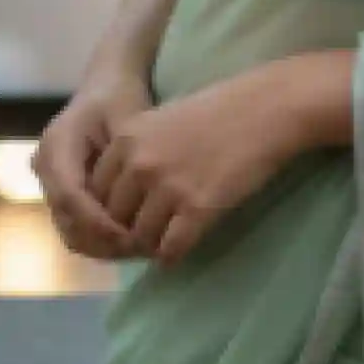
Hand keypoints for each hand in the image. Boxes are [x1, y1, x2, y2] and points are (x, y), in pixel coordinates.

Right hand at [31, 72, 153, 260]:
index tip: (129, 235)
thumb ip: (127, 158)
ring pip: (70, 229)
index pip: (70, 195)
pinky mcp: (63, 194)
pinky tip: (130, 241)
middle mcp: (45, 168)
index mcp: (57, 146)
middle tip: (138, 249)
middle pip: (66, 219)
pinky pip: (76, 226)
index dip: (97, 221)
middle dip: (100, 240)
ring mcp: (51, 184)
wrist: (106, 86)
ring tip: (138, 249)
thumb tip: (135, 201)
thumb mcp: (127, 119)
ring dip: (101, 245)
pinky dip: (100, 239)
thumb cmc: (119, 98)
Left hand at [86, 64, 302, 267]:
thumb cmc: (220, 108)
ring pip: (140, 238)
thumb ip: (136, 151)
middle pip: (114, 219)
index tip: (127, 216)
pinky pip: (171, 248)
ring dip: (150, 246)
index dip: (110, 209)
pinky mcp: (198, 208)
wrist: (267, 108)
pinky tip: (181, 249)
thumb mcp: (163, 120)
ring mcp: (168, 187)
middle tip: (144, 236)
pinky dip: (173, 255)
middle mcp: (139, 164)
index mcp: (126, 138)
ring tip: (163, 243)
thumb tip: (123, 193)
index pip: (96, 192)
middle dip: (127, 232)